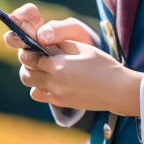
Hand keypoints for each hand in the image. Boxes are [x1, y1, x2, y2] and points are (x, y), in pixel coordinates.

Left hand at [3, 2, 142, 115]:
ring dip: (33, 76)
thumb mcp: (83, 48)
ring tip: (42, 69)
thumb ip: (61, 44)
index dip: (27, 51)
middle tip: (34, 58)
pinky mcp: (62, 102)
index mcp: (58, 65)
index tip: (29, 47)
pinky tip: (52, 82)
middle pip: (27, 73)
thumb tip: (45, 40)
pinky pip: (42, 96)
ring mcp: (56, 94)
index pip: (31, 58)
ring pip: (31, 85)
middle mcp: (53, 81)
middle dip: (27, 64)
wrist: (117, 90)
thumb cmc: (103, 65)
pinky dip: (41, 89)